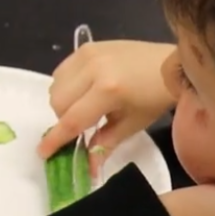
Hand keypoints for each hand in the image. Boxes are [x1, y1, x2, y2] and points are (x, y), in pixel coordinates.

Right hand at [38, 40, 175, 172]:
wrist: (171, 65)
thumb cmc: (155, 98)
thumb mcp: (132, 125)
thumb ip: (104, 144)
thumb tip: (87, 168)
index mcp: (107, 90)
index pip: (73, 120)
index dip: (56, 139)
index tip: (43, 153)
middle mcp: (92, 69)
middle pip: (57, 102)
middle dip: (64, 119)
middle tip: (82, 124)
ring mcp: (87, 55)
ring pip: (55, 86)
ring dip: (63, 101)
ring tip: (83, 104)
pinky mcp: (86, 47)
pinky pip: (61, 71)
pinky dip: (66, 84)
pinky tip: (83, 88)